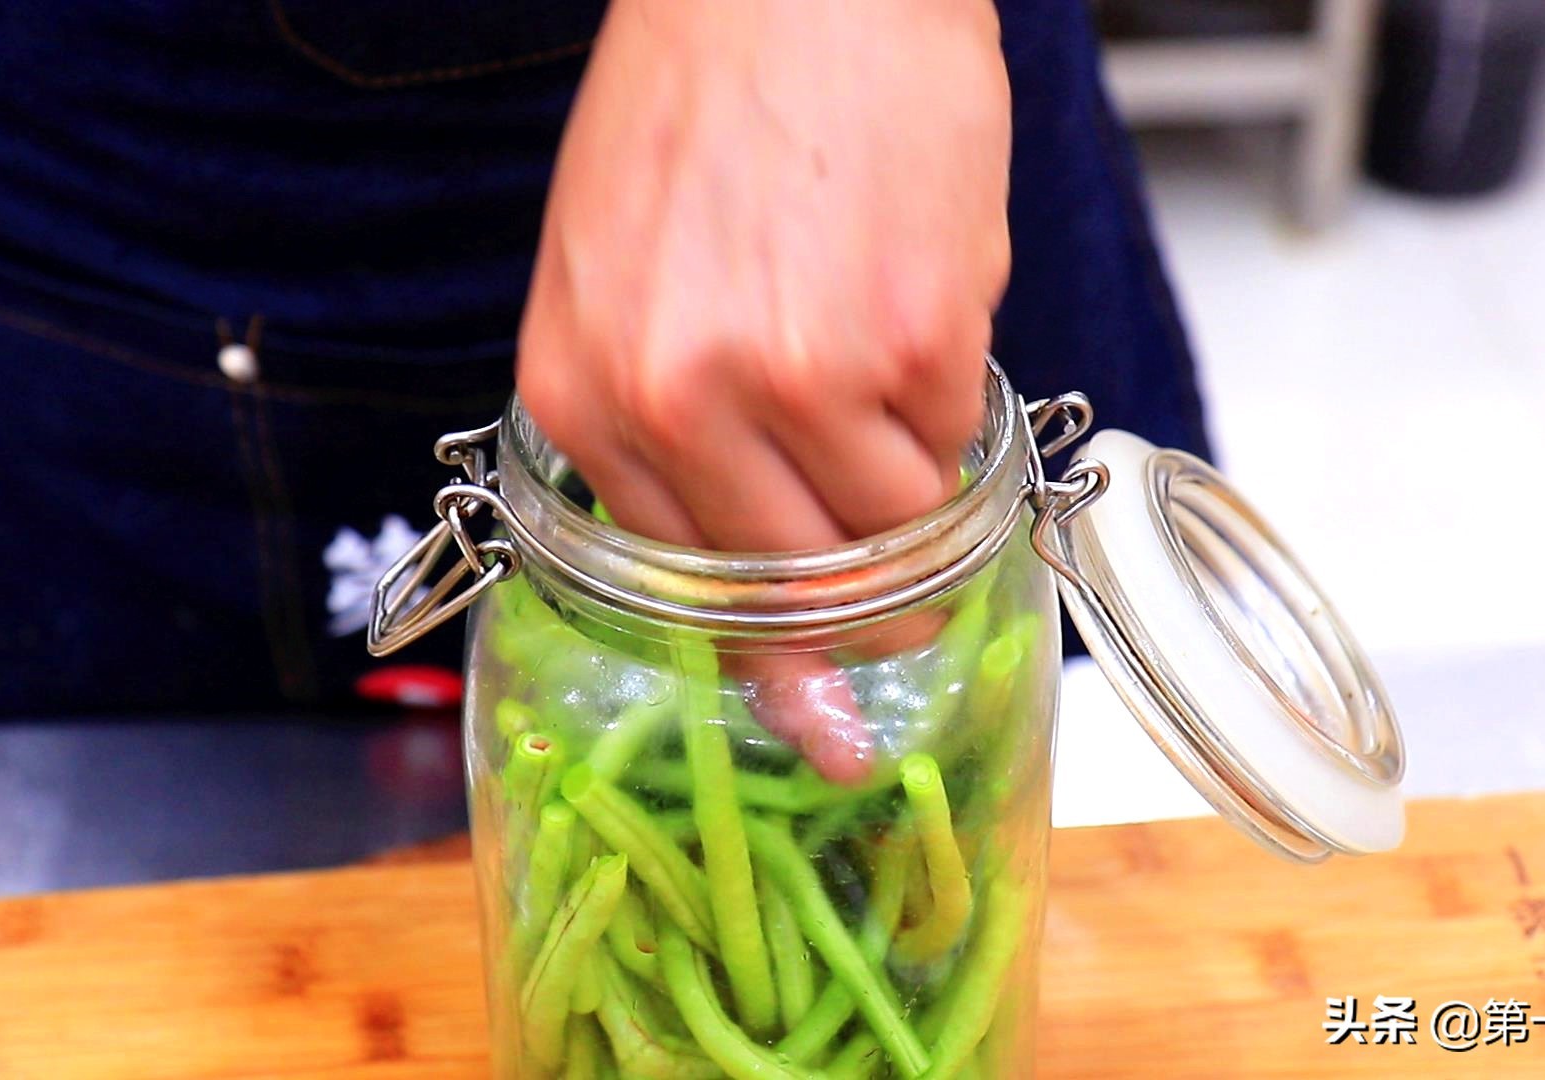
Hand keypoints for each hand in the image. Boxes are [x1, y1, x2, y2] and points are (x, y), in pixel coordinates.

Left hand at [517, 0, 1011, 781]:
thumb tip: (742, 589)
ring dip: (920, 489)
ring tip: (895, 380)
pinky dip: (956, 407)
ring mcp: (796, 371)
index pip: (688, 595)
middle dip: (871, 606)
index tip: (821, 712)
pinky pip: (959, 446)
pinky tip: (919, 310)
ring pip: (897, 538)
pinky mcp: (910, 333)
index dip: (775, 658)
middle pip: (801, 596)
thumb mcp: (615, 281)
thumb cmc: (703, 107)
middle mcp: (677, 399)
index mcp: (585, 392)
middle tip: (913, 583)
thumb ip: (662, 439)